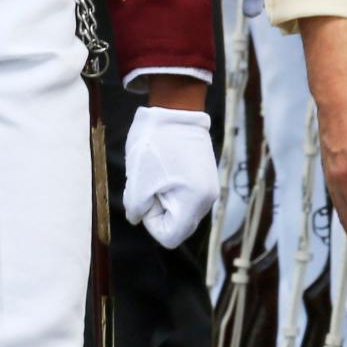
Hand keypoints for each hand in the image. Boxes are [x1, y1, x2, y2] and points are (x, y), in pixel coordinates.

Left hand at [122, 103, 217, 248]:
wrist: (176, 110)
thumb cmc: (155, 146)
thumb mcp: (138, 182)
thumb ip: (137, 210)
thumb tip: (138, 218)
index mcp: (194, 202)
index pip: (170, 237)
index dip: (152, 223)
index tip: (146, 198)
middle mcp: (208, 199)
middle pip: (178, 225)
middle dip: (159, 212)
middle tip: (149, 187)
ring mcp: (210, 186)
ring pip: (181, 210)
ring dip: (164, 200)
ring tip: (156, 176)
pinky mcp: (206, 175)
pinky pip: (187, 196)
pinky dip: (172, 189)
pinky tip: (165, 170)